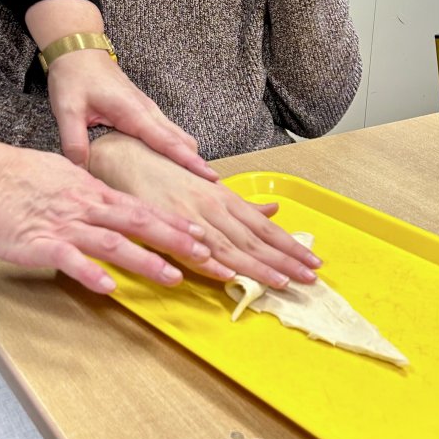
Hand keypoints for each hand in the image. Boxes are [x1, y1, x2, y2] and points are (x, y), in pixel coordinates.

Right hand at [0, 140, 213, 292]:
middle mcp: (85, 206)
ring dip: (146, 260)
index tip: (199, 232)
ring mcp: (65, 225)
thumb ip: (85, 189)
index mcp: (91, 190)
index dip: (172, 221)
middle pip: (138, 222)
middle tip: (205, 254)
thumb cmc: (14, 173)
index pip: (140, 206)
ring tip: (173, 276)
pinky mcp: (40, 243)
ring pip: (114, 242)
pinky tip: (109, 287)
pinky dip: (91, 273)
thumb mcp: (60, 173)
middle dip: (175, 240)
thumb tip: (105, 200)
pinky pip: (70, 260)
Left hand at [46, 49, 217, 180]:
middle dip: (195, 163)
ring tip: (193, 185)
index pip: (166, 141)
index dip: (188, 160)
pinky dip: (174, 149)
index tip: (209, 175)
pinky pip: (165, 133)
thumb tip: (82, 170)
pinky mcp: (142, 111)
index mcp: (133, 112)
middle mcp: (147, 111)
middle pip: (180, 140)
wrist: (78, 50)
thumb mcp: (67, 110)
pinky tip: (170, 167)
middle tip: (209, 191)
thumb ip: (74, 141)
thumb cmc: (74, 77)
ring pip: (175, 136)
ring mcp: (147, 110)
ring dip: (186, 156)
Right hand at [89, 132, 322, 287]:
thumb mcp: (208, 184)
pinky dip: (208, 262)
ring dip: (256, 267)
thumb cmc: (168, 171)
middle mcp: (212, 206)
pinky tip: (225, 275)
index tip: (312, 264)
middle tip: (310, 280)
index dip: (289, 247)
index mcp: (223, 198)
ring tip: (281, 283)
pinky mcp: (165, 223)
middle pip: (253, 239)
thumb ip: (240, 204)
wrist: (126, 155)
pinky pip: (188, 248)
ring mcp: (189, 216)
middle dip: (284, 261)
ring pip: (229, 247)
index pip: (264, 228)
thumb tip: (273, 212)